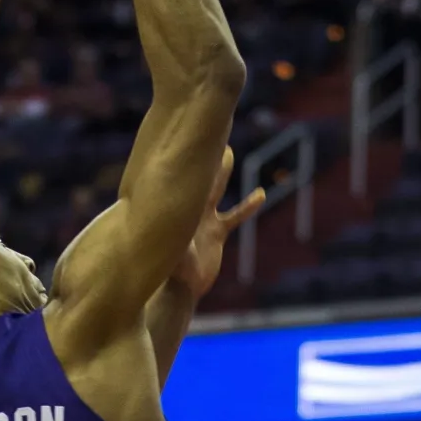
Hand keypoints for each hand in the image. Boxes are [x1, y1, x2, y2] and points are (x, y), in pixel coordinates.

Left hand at [171, 149, 263, 302]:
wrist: (180, 288)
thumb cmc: (169, 271)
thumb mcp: (169, 251)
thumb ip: (169, 237)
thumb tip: (158, 227)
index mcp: (177, 209)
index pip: (182, 178)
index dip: (185, 160)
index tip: (187, 137)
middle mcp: (189, 210)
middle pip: (198, 176)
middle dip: (201, 156)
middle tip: (207, 131)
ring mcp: (204, 219)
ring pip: (216, 189)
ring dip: (222, 171)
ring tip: (227, 152)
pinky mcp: (217, 232)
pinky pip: (236, 216)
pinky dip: (248, 206)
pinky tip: (261, 194)